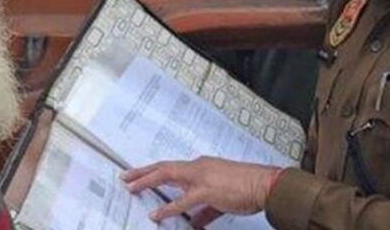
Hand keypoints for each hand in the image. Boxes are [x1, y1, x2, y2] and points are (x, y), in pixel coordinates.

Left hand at [122, 157, 281, 225]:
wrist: (264, 184)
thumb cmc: (247, 187)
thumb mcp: (221, 199)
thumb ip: (205, 211)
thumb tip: (194, 222)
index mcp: (203, 167)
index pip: (172, 167)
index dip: (154, 171)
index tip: (139, 174)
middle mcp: (199, 167)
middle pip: (164, 167)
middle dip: (143, 172)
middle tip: (125, 177)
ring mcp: (202, 177)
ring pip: (167, 175)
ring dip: (147, 181)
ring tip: (131, 188)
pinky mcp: (207, 190)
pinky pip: (182, 201)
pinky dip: (167, 208)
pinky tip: (156, 216)